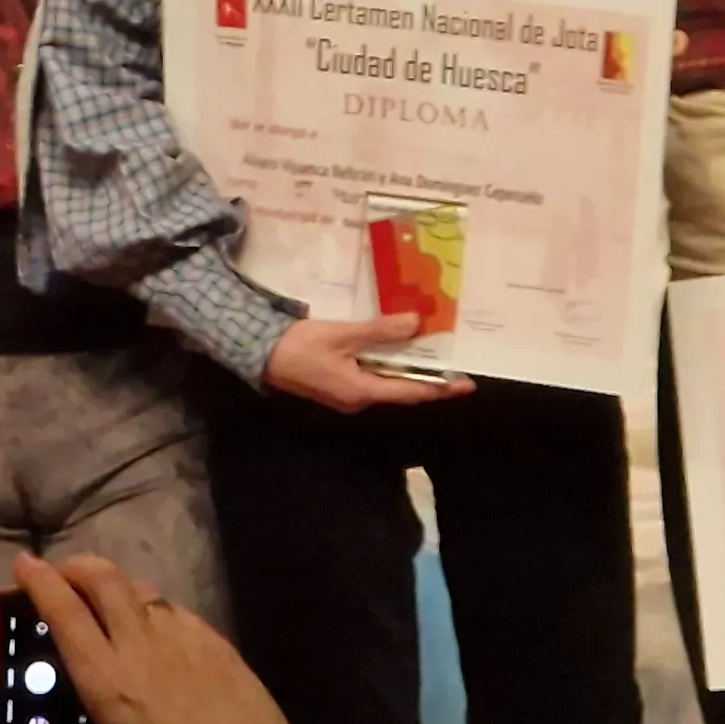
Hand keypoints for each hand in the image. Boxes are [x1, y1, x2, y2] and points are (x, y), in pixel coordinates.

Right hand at [15, 554, 364, 723]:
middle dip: (75, 565)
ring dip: (114, 585)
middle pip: (103, 577)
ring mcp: (180, 636)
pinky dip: (152, 608)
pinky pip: (173, 609)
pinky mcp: (213, 639)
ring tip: (107, 601)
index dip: (39, 580)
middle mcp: (139, 646)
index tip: (22, 564)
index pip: (65, 611)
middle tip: (62, 574)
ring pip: (139, 588)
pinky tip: (154, 629)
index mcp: (106, 680)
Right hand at [260, 316, 471, 412]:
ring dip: (409, 370)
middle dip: (428, 378)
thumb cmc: (299, 345)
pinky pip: (373, 377)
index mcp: (361, 391)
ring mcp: (347, 394)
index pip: (410, 392)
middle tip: (454, 363)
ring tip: (432, 354)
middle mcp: (358, 399)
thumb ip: (380, 331)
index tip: (466, 384)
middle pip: (402, 390)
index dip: (440, 388)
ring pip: (387, 383)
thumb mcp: (342, 334)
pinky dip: (390, 365)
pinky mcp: (338, 385)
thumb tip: (416, 324)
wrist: (258, 352)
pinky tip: (397, 350)